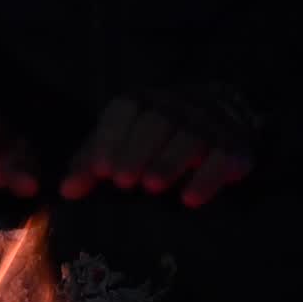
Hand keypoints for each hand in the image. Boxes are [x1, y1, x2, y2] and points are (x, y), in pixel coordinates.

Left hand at [60, 90, 256, 207]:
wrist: (224, 118)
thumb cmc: (157, 138)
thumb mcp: (121, 143)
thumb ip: (91, 165)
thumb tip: (67, 192)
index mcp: (144, 102)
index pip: (126, 108)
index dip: (112, 137)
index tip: (101, 170)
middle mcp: (176, 107)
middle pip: (157, 120)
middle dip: (138, 150)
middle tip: (124, 181)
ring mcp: (208, 124)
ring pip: (190, 135)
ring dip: (169, 161)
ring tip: (152, 187)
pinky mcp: (236, 146)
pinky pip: (224, 157)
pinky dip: (207, 178)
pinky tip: (190, 199)